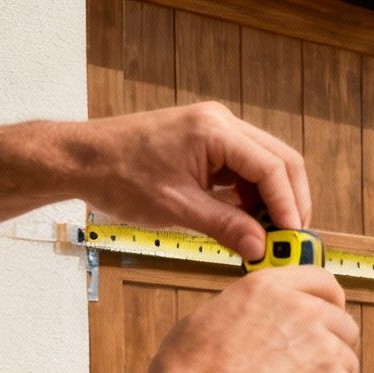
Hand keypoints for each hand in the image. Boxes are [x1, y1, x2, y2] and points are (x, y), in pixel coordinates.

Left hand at [62, 103, 312, 261]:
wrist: (81, 159)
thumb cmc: (118, 175)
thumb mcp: (175, 207)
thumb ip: (224, 226)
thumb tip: (261, 249)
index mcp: (214, 130)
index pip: (272, 167)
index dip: (288, 205)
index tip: (292, 238)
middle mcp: (221, 123)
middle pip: (280, 160)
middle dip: (290, 201)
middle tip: (291, 239)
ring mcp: (216, 131)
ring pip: (266, 165)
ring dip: (271, 200)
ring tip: (266, 235)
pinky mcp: (209, 144)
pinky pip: (244, 169)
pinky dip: (252, 196)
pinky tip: (246, 221)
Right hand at [144, 267, 357, 372]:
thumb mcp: (207, 320)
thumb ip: (247, 312)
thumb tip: (258, 319)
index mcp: (269, 289)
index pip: (321, 281)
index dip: (329, 300)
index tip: (331, 312)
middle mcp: (303, 313)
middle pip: (343, 323)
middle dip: (332, 344)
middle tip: (309, 367)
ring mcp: (326, 350)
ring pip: (347, 361)